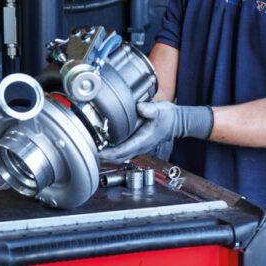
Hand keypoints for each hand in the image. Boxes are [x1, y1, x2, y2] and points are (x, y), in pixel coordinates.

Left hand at [98, 101, 212, 163]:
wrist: (177, 122)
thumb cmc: (168, 118)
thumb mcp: (160, 110)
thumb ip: (149, 109)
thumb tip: (139, 107)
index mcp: (142, 141)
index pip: (121, 152)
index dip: (108, 154)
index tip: (96, 152)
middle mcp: (139, 147)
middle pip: (117, 158)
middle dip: (103, 158)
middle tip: (88, 152)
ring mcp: (138, 147)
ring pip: (119, 157)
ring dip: (106, 156)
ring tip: (93, 150)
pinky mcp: (137, 144)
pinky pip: (122, 152)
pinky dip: (112, 152)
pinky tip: (104, 146)